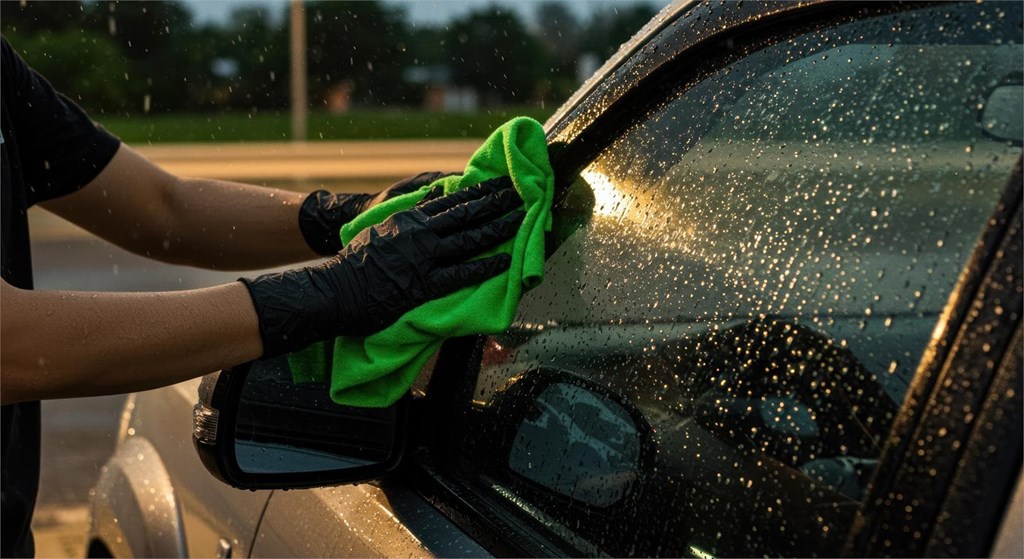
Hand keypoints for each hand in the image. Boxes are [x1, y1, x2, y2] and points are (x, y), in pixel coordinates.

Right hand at [245, 177, 522, 356]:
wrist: (336, 288)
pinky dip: (485, 267)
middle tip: (524, 193)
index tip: (503, 183)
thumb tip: (439, 190)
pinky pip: (461, 274)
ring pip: (470, 240)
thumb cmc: (357, 260)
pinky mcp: (425, 285)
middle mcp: (421, 234)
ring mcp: (424, 259)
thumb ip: (413, 211)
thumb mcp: (384, 225)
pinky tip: (505, 261)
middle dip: (498, 203)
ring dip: (499, 229)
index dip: (482, 191)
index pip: (454, 200)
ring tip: (523, 220)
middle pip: (468, 214)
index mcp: (411, 218)